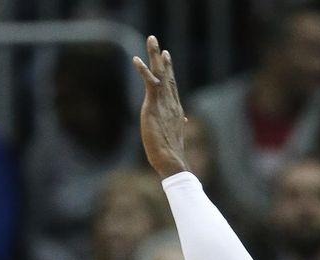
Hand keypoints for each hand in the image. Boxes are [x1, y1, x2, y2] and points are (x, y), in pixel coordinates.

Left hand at [132, 35, 189, 178]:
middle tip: (159, 43)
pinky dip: (143, 70)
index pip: (172, 86)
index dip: (170, 71)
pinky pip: (149, 82)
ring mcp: (163, 102)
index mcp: (175, 110)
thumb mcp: (173, 136)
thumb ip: (176, 125)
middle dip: (163, 59)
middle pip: (168, 76)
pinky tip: (136, 59)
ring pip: (160, 73)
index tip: (167, 57)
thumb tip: (183, 122)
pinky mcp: (153, 105)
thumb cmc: (171, 154)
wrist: (172, 160)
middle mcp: (171, 102)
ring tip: (151, 40)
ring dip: (155, 55)